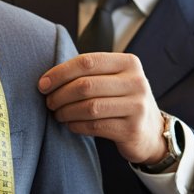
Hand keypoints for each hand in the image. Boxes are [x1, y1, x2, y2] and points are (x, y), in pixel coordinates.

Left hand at [38, 52, 166, 164]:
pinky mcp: (132, 129)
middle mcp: (136, 82)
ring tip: (57, 114)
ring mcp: (137, 106)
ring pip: (89, 107)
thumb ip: (90, 73)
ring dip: (66, 111)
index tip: (43, 84)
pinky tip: (70, 124)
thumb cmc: (122, 100)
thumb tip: (47, 79)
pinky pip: (94, 126)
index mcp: (129, 62)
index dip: (60, 73)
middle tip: (49, 102)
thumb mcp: (114, 79)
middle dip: (60, 95)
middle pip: (86, 85)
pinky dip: (76, 125)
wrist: (150, 131)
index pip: (87, 62)